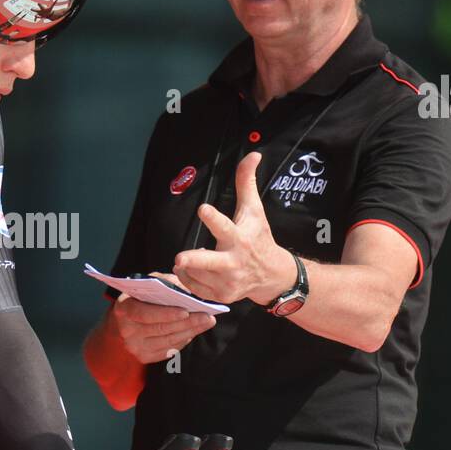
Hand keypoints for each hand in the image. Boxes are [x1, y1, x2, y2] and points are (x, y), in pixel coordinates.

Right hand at [109, 281, 215, 363]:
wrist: (124, 322)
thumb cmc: (141, 298)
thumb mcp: (148, 285)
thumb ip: (165, 284)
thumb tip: (187, 290)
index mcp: (123, 308)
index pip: (144, 313)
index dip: (165, 313)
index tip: (186, 311)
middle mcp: (126, 330)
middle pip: (161, 328)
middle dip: (187, 322)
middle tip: (207, 316)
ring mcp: (134, 346)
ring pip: (168, 340)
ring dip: (190, 331)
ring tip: (206, 322)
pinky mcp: (144, 357)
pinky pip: (169, 350)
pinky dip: (184, 340)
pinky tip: (193, 331)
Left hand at [173, 151, 293, 304]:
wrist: (271, 276)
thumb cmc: (259, 238)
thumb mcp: (254, 210)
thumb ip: (247, 183)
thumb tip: (253, 153)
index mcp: (240, 238)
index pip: (225, 227)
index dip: (213, 218)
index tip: (203, 209)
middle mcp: (233, 262)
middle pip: (210, 263)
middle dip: (194, 260)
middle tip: (179, 257)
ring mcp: (227, 282)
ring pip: (194, 274)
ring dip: (187, 265)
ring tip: (193, 258)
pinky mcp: (220, 296)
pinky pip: (193, 287)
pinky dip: (187, 277)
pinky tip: (192, 269)